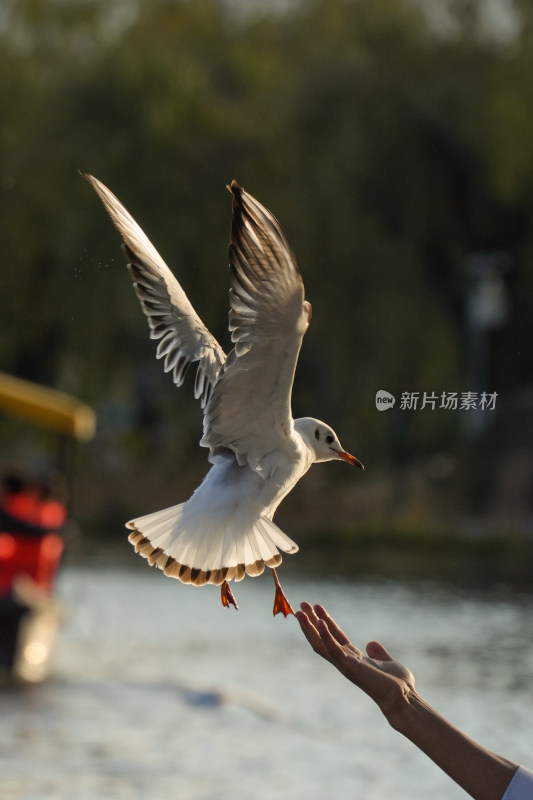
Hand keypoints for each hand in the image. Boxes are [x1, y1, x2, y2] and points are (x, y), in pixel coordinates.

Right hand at [296, 602, 415, 719]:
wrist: (402, 698)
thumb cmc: (397, 684)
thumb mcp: (388, 662)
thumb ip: (379, 653)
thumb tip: (371, 643)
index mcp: (353, 658)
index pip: (334, 637)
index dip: (325, 621)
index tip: (316, 607)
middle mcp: (345, 661)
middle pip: (322, 638)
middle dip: (311, 622)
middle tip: (301, 605)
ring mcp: (345, 664)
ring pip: (321, 644)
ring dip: (309, 628)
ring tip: (300, 612)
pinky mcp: (349, 666)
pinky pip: (333, 649)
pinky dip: (326, 636)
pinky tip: (320, 622)